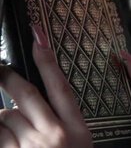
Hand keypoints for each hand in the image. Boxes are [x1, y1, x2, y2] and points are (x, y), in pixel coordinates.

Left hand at [0, 25, 91, 147]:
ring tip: (14, 131)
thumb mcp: (80, 145)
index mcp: (76, 130)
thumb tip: (28, 104)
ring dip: (2, 120)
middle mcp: (53, 136)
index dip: (48, 60)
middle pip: (24, 95)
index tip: (38, 37)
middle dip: (6, 78)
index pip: (60, 86)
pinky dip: (0, 134)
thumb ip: (61, 123)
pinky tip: (10, 138)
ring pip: (3, 118)